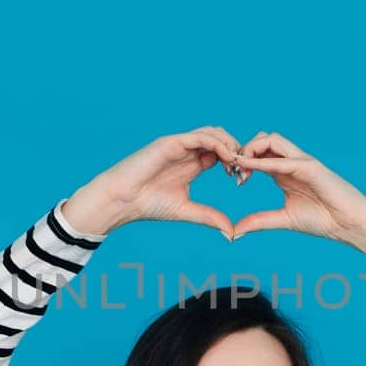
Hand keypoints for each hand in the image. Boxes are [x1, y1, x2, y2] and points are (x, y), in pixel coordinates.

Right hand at [77, 126, 242, 234]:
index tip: (243, 180)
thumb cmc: (148, 204)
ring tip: (237, 163)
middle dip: (236, 151)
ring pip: (213, 133)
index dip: (236, 163)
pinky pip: (200, 136)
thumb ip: (208, 217)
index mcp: (192, 164)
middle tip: (243, 171)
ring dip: (229, 145)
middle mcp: (187, 151)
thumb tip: (230, 232)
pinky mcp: (171, 142)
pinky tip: (226, 158)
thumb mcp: (186, 210)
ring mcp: (179, 145)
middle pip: (221, 139)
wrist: (122, 200)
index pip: (221, 153)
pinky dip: (217, 144)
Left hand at [229, 131, 365, 243]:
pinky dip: (263, 162)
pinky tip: (248, 167)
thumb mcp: (284, 219)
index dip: (242, 161)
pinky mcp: (311, 167)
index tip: (234, 178)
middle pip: (263, 139)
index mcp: (284, 172)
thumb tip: (234, 232)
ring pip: (272, 139)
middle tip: (234, 172)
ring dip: (251, 149)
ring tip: (240, 167)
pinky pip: (283, 159)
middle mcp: (292, 162)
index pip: (259, 153)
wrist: (350, 224)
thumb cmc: (324, 220)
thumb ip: (259, 221)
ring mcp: (302, 162)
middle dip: (243, 150)